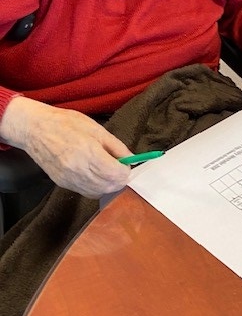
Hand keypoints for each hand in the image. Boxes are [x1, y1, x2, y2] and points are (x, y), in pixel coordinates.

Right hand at [0, 96, 132, 198]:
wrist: (35, 129)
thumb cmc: (66, 124)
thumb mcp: (96, 129)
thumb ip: (116, 146)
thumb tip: (131, 159)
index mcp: (89, 153)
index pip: (116, 174)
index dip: (126, 171)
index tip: (126, 164)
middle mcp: (78, 170)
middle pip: (109, 186)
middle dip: (119, 179)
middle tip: (119, 167)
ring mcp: (69, 179)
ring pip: (98, 192)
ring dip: (108, 185)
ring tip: (108, 171)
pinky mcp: (62, 184)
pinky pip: (86, 192)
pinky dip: (96, 187)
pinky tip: (95, 175)